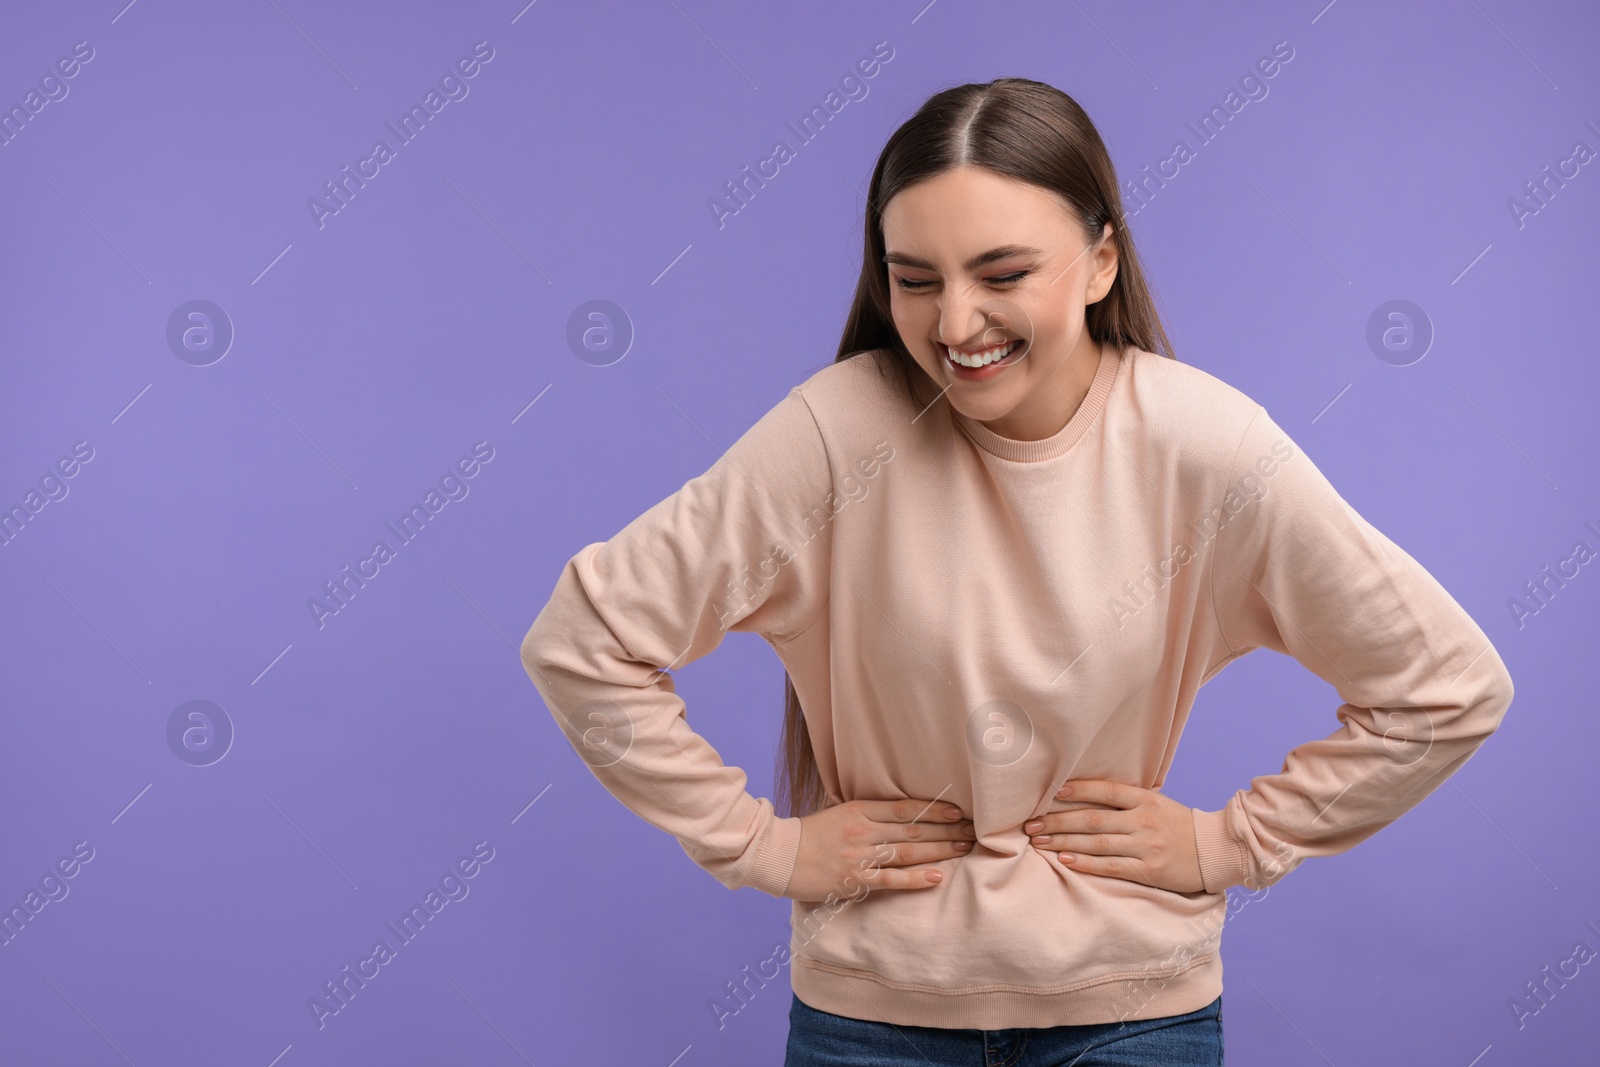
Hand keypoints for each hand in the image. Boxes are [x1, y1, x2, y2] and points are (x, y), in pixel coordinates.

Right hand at [785, 798, 976, 902]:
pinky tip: (937, 876)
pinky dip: (916, 878)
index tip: (958, 811)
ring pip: (908, 852)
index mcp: (859, 810)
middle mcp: (863, 831)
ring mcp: (859, 856)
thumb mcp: (837, 812)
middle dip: (947, 831)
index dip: (935, 809)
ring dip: (940, 851)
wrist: (778, 856)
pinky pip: (892, 879)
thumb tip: (899, 813)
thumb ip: (866, 813)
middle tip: (973, 831)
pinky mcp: (854, 880)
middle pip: (914, 830)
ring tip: (964, 849)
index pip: (906, 808)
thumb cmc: (809, 834)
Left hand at [1022, 779, 1204, 893]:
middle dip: (1057, 821)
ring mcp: (1146, 845)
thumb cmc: (1178, 826)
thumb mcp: (1156, 804)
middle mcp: (1143, 820)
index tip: (1052, 792)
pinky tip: (1064, 859)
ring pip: (1096, 842)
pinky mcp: (1148, 869)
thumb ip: (1126, 801)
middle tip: (1031, 824)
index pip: (1106, 790)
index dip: (1078, 790)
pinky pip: (1110, 866)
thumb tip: (1082, 796)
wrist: (1214, 851)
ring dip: (1063, 841)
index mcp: (1145, 799)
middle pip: (1092, 819)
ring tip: (1039, 842)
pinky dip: (1085, 862)